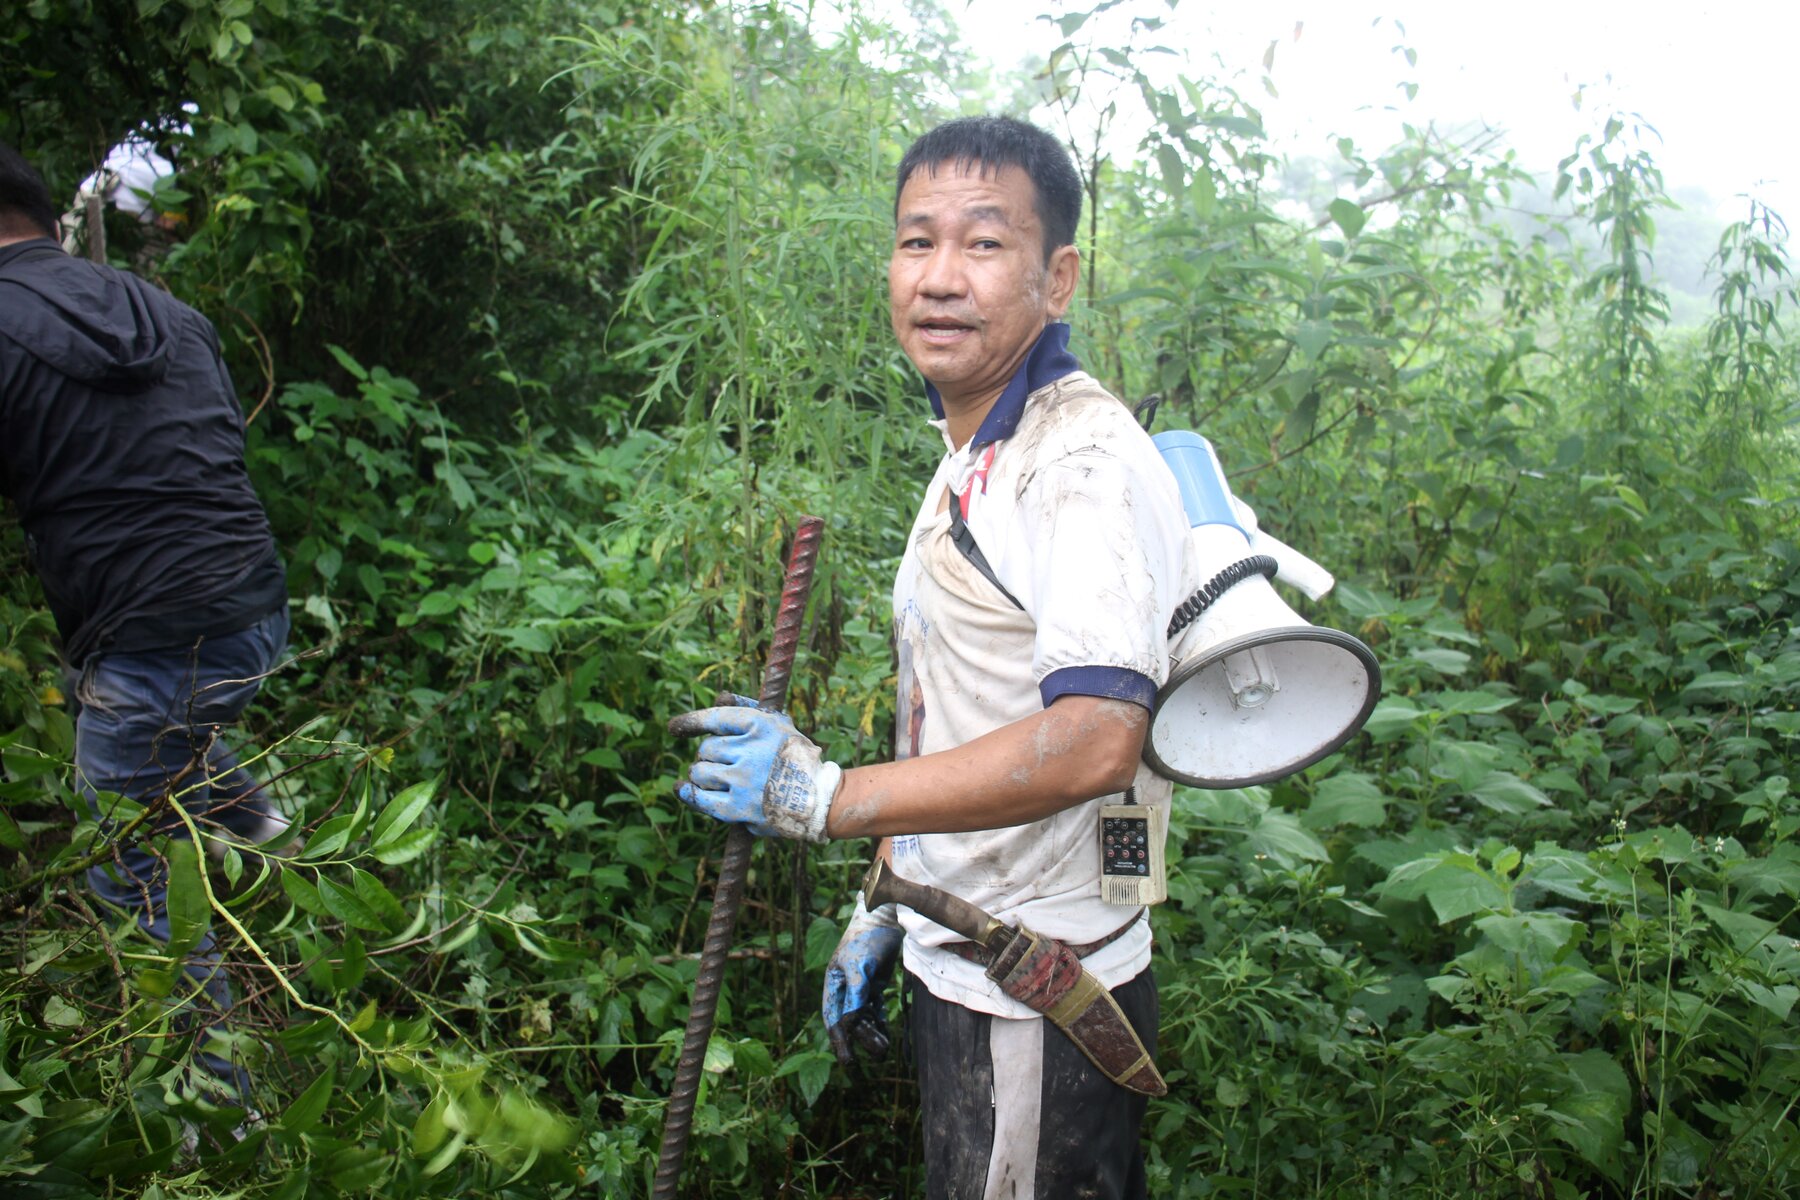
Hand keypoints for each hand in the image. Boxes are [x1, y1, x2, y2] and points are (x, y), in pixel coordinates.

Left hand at [667, 697, 839, 841]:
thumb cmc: (796, 757)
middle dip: (710, 755)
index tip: (675, 727)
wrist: (819, 799)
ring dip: (703, 774)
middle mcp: (751, 752)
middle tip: (724, 762)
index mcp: (761, 726)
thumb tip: (720, 696)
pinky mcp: (738, 808)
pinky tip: (682, 788)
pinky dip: (689, 793)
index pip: (715, 719)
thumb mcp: (780, 725)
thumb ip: (748, 709)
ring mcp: (743, 781)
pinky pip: (701, 798)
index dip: (692, 722)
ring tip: (719, 778)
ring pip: (700, 772)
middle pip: (706, 749)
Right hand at [822, 898, 902, 1063]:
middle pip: (850, 1021)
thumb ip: (855, 994)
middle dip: (861, 1040)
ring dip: (872, 1033)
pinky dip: (878, 1021)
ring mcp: (859, 986)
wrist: (884, 918)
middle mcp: (844, 988)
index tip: (849, 1062)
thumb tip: (852, 1023)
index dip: (840, 1041)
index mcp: (834, 985)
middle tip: (877, 1057)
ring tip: (884, 1049)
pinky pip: (874, 1008)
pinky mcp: (873, 984)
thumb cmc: (866, 941)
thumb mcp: (859, 967)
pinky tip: (885, 1034)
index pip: (834, 1019)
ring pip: (863, 1017)